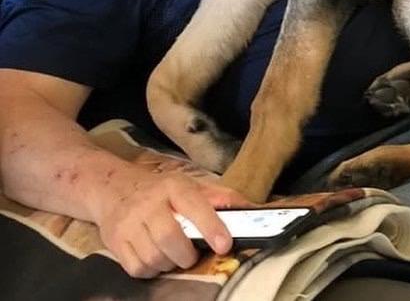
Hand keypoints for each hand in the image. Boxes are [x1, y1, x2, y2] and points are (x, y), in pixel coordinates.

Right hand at [92, 168, 250, 277]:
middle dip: (187, 255)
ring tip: (173, 254)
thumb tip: (250, 208)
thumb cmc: (161, 190)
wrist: (114, 187)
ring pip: (154, 257)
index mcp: (174, 187)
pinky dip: (151, 270)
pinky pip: (137, 268)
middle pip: (171, 238)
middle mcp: (150, 203)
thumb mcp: (190, 185)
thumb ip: (220, 197)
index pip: (194, 205)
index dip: (211, 226)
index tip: (224, 244)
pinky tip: (155, 258)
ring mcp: (129, 223)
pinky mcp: (115, 241)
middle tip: (192, 254)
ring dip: (170, 264)